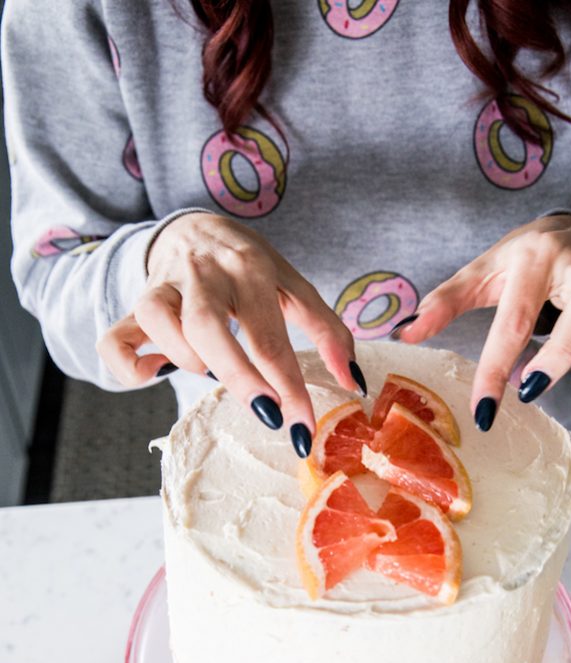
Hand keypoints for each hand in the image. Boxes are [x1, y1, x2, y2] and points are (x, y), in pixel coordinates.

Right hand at [96, 213, 363, 453]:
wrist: (194, 225)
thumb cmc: (249, 266)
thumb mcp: (293, 285)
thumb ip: (328, 330)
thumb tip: (355, 382)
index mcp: (248, 269)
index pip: (270, 337)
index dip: (289, 388)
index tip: (303, 429)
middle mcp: (202, 273)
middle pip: (208, 328)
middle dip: (239, 378)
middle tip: (268, 415)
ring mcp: (162, 287)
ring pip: (159, 324)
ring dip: (187, 361)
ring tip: (210, 370)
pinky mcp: (133, 306)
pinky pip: (114, 340)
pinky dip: (129, 367)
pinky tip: (155, 372)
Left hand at [395, 215, 570, 428]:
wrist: (567, 229)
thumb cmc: (518, 261)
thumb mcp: (479, 274)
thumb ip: (443, 303)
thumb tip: (402, 334)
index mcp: (533, 256)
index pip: (515, 318)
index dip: (497, 367)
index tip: (483, 409)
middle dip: (564, 351)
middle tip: (534, 388)